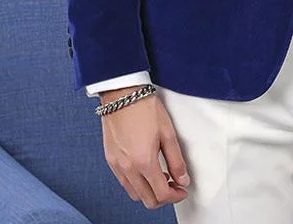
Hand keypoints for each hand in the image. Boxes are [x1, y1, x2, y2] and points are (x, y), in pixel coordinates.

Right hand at [99, 86, 190, 208]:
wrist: (122, 94)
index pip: (161, 194)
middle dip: (163, 197)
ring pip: (134, 194)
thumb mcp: (168, 133)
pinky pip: (123, 182)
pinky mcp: (110, 159)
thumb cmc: (144, 108)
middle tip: (173, 186)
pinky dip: (136, 184)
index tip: (182, 190)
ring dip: (149, 192)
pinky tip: (145, 169)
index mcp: (144, 162)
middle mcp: (127, 168)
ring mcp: (116, 165)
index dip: (175, 196)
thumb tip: (183, 179)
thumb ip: (176, 160)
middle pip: (147, 199)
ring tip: (160, 176)